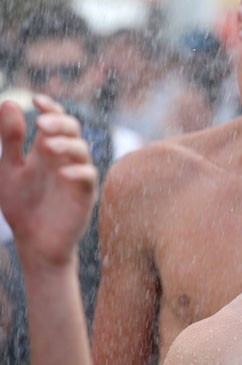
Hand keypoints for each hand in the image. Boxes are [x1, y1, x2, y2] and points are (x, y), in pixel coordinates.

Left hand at [0, 95, 96, 267]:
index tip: (37, 100)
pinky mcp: (84, 195)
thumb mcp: (8, 168)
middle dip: (59, 123)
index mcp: (47, 149)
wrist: (34, 242)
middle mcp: (65, 158)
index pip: (55, 120)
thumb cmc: (22, 205)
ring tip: (47, 146)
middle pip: (72, 130)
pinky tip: (63, 173)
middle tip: (41, 124)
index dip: (50, 108)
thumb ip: (10, 139)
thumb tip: (10, 103)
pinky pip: (88, 178)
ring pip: (82, 150)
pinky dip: (78, 172)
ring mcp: (76, 175)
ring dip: (67, 144)